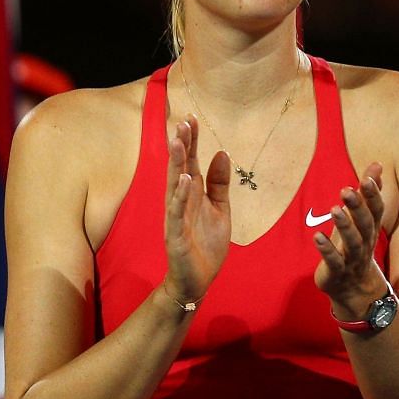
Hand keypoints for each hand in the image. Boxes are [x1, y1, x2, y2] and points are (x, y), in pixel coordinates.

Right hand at [160, 118, 231, 306]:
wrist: (198, 279)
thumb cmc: (206, 245)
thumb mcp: (220, 210)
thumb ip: (219, 184)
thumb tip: (223, 153)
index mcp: (192, 195)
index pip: (190, 162)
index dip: (191, 141)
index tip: (193, 118)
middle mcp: (180, 201)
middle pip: (180, 168)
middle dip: (181, 146)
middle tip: (183, 122)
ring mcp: (176, 217)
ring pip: (175, 186)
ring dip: (176, 164)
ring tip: (178, 142)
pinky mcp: (176, 234)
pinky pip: (177, 212)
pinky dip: (180, 196)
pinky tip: (184, 180)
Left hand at [314, 162, 389, 317]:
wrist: (353, 288)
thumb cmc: (355, 246)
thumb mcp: (361, 220)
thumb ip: (367, 193)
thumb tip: (377, 165)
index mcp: (371, 229)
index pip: (376, 210)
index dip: (373, 195)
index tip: (367, 178)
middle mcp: (365, 242)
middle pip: (365, 223)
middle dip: (357, 207)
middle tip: (346, 189)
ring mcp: (352, 258)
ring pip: (352, 242)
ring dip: (344, 226)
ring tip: (334, 209)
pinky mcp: (337, 272)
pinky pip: (334, 261)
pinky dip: (326, 249)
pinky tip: (316, 236)